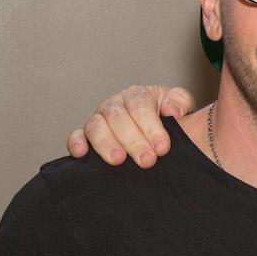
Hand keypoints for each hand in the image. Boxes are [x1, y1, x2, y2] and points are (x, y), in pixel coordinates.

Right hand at [66, 85, 194, 166]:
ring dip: (106, 144)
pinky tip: (81, 153)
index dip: (151, 127)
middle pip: (119, 118)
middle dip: (133, 141)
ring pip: (96, 126)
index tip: (162, 147)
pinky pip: (76, 135)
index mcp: (138, 95)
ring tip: (118, 160)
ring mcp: (99, 118)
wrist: (159, 131)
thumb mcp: (180, 106)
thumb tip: (170, 110)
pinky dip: (76, 143)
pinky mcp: (86, 134)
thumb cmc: (170, 119)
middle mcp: (115, 104)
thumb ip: (180, 101)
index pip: (141, 106)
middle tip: (147, 160)